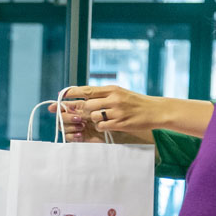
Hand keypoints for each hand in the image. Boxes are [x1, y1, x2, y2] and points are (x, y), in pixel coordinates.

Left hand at [49, 85, 163, 140]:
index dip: (72, 93)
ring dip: (94, 119)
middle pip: (87, 105)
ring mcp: (117, 111)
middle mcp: (113, 98)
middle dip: (83, 111)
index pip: (87, 90)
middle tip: (83, 114)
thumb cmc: (136, 102)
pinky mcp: (120, 123)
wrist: (155, 110)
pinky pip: (102, 126)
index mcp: (112, 89)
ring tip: (104, 118)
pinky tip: (109, 124)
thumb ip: (103, 94)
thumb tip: (84, 95)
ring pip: (93, 117)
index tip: (60, 95)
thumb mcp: (120, 93)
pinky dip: (102, 126)